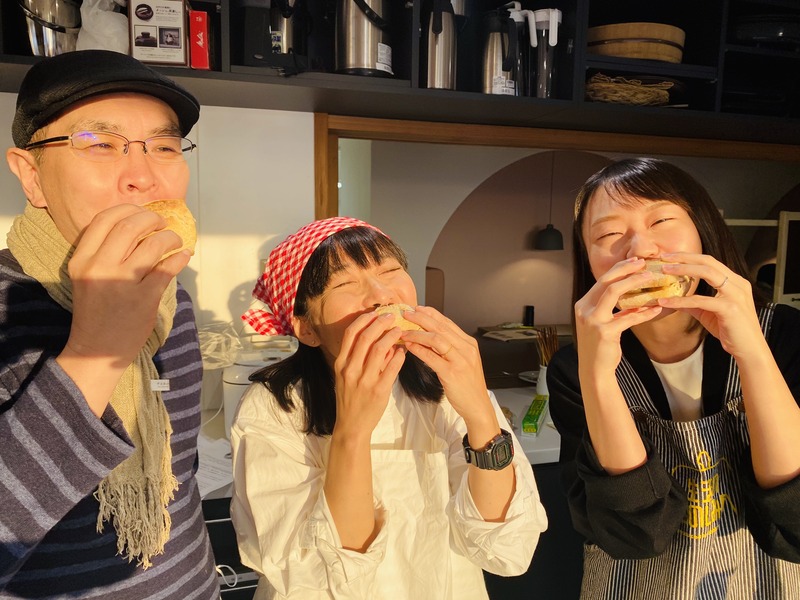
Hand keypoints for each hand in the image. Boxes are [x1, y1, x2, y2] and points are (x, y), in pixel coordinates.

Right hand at [65, 203, 188, 368]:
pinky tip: (183, 255)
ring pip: (153, 244)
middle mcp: (99, 267)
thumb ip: (104, 251)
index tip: (143, 213)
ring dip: (170, 238)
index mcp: (82, 259)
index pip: (104, 219)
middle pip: (130, 225)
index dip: (129, 209)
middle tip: (163, 224)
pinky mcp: (143, 299)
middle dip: (153, 219)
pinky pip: (167, 268)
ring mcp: (122, 283)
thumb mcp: (88, 276)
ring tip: (175, 241)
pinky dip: (179, 257)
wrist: (96, 349)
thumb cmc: (96, 310)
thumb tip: (139, 225)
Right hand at [332, 311, 405, 438]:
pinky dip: (400, 356)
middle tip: (392, 316)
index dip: (364, 319)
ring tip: (400, 331)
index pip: (351, 334)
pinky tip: (404, 351)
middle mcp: (351, 370)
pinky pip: (392, 367)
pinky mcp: (379, 391)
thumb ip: (360, 357)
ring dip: (392, 336)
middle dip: (381, 323)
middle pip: (366, 337)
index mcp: (341, 364)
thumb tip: (380, 337)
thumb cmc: (350, 398)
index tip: (375, 313)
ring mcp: (364, 380)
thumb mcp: (347, 376)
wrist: (351, 426)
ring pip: (380, 349)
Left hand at [400, 306, 495, 432]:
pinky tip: (409, 346)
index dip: (431, 314)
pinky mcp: (452, 373)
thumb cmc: (467, 385)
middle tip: (406, 313)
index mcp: (469, 343)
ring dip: (417, 333)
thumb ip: (450, 348)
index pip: (448, 323)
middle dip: (421, 318)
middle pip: (441, 327)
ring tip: (403, 331)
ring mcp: (461, 360)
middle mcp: (466, 349)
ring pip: (436, 339)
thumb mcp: (463, 361)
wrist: (477, 405)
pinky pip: (432, 357)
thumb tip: (430, 335)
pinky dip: (419, 349)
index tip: (417, 309)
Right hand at [574, 257, 663, 373]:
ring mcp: (593, 320)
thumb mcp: (604, 324)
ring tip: (650, 277)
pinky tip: (657, 309)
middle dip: (625, 269)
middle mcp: (584, 309)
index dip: (619, 269)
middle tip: (643, 263)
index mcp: (583, 304)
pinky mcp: (604, 332)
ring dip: (633, 282)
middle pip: (606, 281)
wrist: (594, 370)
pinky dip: (644, 312)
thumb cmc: (600, 347)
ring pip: (613, 292)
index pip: (601, 280)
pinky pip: (628, 318)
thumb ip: (615, 311)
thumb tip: (636, 301)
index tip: (634, 262)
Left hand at [657, 253, 762, 358]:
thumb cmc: (732, 331)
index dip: (689, 257)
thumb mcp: (709, 313)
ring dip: (684, 270)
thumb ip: (694, 303)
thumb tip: (674, 299)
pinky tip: (666, 302)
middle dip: (685, 257)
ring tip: (664, 271)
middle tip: (664, 257)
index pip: (710, 262)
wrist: (749, 349)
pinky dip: (681, 300)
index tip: (670, 257)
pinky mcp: (730, 308)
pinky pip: (701, 300)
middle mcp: (737, 284)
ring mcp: (735, 295)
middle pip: (709, 262)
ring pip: (707, 273)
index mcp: (735, 282)